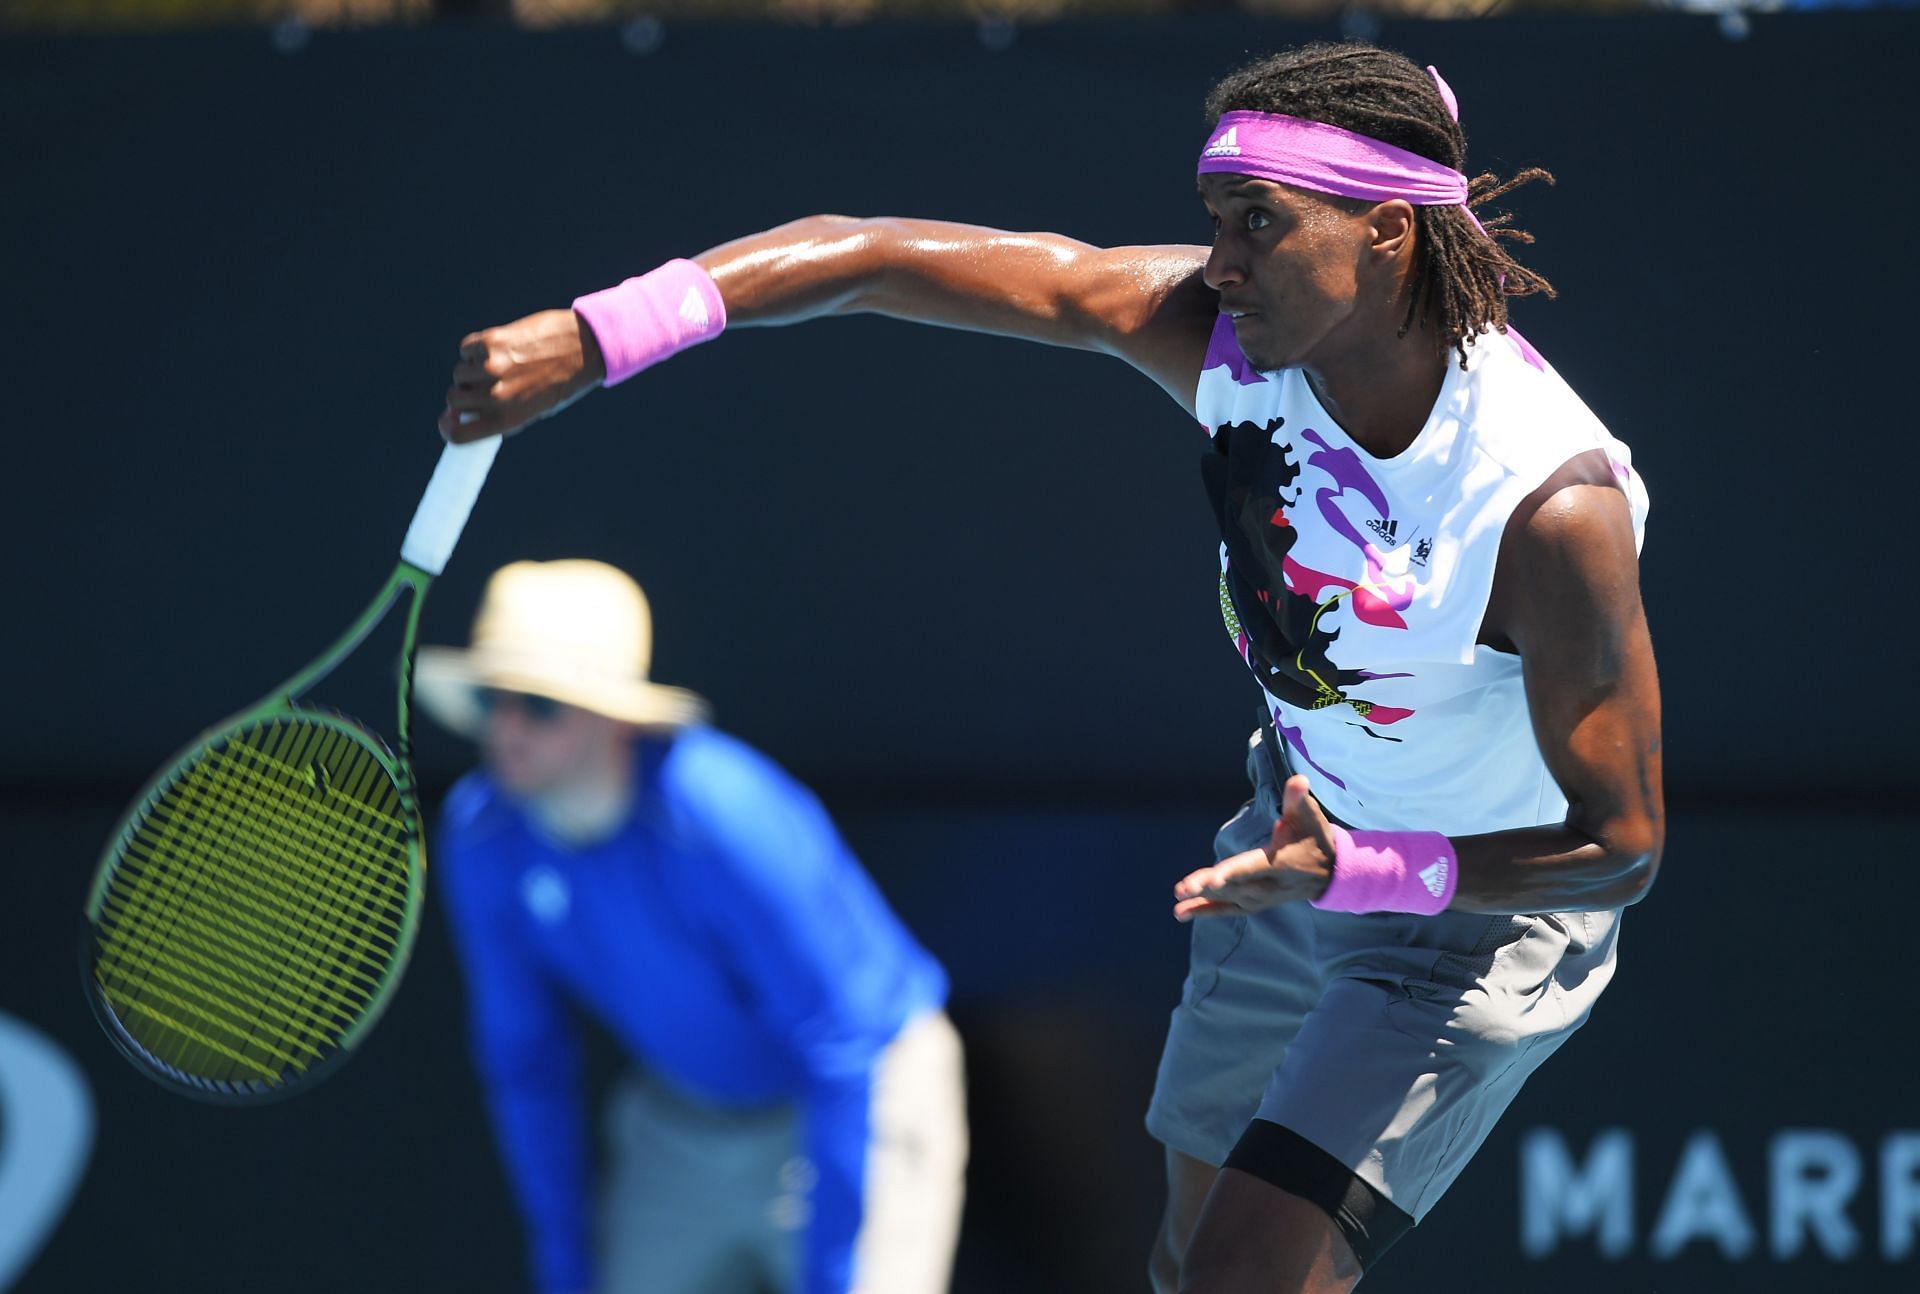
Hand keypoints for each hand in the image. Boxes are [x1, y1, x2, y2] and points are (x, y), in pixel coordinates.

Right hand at [438, 308, 607, 442]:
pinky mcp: (490, 342)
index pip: (459, 435)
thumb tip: (461, 413)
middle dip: (463, 393)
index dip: (448, 428)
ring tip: (500, 364)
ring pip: (459, 373)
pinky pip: (466, 349)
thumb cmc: (562, 381)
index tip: (448, 420)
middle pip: (453, 400)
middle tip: (483, 386)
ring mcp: (492, 368)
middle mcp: (497, 397)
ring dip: (472, 369)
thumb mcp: (535, 409)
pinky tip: (500, 347)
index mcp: (508, 420)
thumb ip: (500, 414)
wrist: (584, 346)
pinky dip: (476, 348)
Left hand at [1172, 775, 1335, 920]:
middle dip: (1208, 887)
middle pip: (1233, 886)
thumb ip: (1299, 799)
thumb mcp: (1310, 816)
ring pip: (1228, 898)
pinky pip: (1227, 910)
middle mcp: (1267, 885)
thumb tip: (1298, 780)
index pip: (1252, 868)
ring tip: (1178, 897)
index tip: (1214, 878)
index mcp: (1278, 863)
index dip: (1233, 873)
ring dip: (1202, 899)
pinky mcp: (1254, 903)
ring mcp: (1260, 897)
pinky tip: (1181, 913)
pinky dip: (1206, 912)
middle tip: (1182, 889)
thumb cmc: (1314, 838)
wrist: (1329, 873)